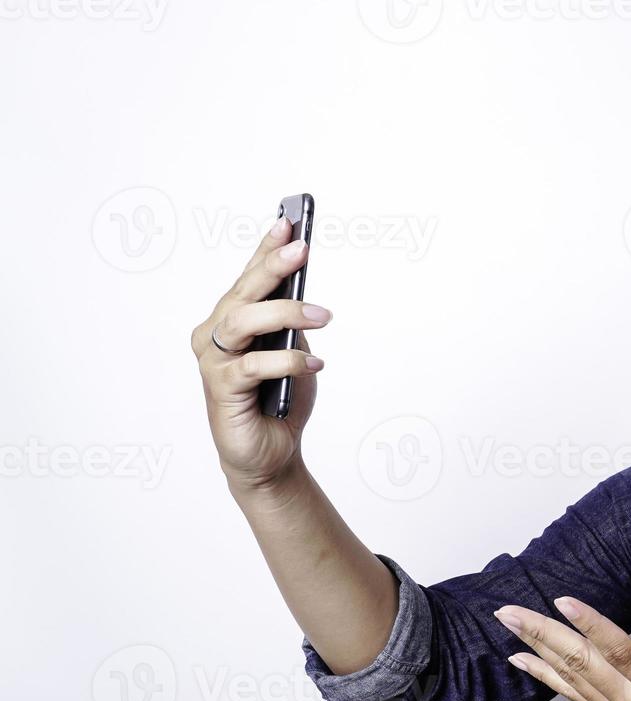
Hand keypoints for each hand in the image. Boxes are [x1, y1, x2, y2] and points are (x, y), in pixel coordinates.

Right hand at [190, 216, 330, 492]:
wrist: (270, 454)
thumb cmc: (279, 400)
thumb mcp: (294, 354)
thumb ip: (291, 327)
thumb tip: (303, 296)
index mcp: (233, 321)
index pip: (249, 278)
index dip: (266, 249)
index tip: (288, 222)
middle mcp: (216, 335)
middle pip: (243, 293)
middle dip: (272, 267)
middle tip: (300, 249)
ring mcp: (214, 362)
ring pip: (243, 323)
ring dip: (284, 313)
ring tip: (321, 315)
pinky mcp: (221, 389)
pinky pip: (252, 366)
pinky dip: (286, 362)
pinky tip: (314, 364)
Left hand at [492, 596, 630, 700]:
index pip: (621, 654)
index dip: (591, 625)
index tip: (563, 599)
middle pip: (581, 665)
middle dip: (542, 633)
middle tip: (508, 610)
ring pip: (571, 678)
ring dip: (536, 648)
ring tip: (508, 623)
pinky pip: (572, 694)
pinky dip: (545, 675)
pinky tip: (523, 659)